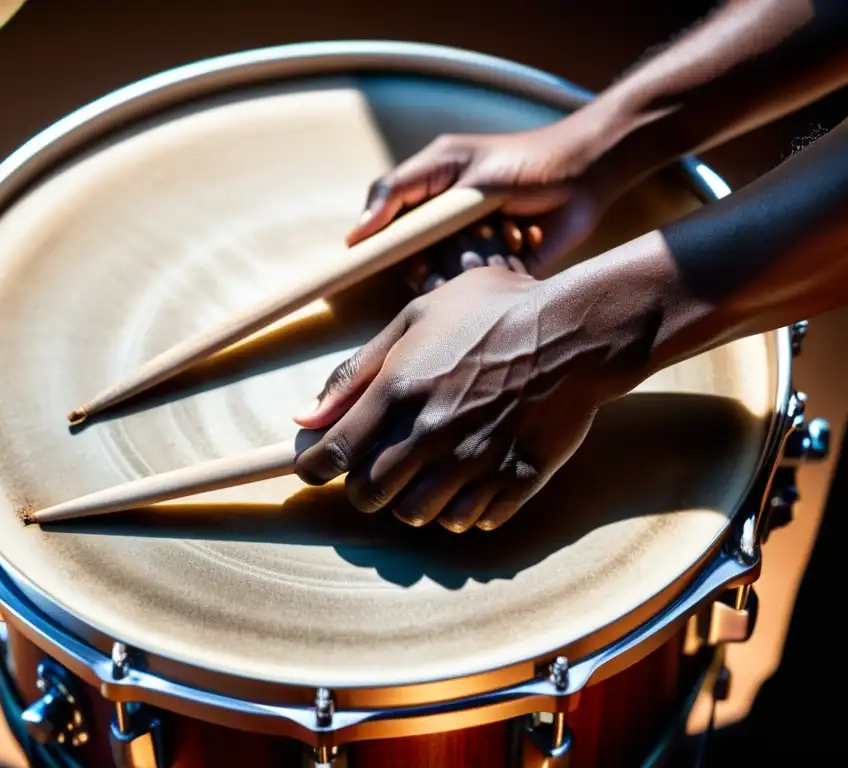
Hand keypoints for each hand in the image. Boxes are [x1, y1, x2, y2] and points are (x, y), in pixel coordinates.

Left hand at [292, 267, 610, 531]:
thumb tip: (306, 417)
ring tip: (425, 475)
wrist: (575, 331)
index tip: (317, 469)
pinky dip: (459, 511)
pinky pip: (469, 522)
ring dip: (411, 501)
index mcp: (399, 390)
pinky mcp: (514, 481)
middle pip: (369, 496)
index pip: (334, 457)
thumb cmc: (493, 312)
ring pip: (416, 516)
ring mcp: (474, 462)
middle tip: (379, 469)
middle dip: (365, 488)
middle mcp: (430, 434)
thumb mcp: (416, 317)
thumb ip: (356, 370)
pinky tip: (467, 484)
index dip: (316, 470)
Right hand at [350, 121, 610, 284]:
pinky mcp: (494, 263)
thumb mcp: (462, 171)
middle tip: (448, 253)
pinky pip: (474, 285)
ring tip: (499, 235)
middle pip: (411, 253)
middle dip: (429, 257)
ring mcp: (468, 241)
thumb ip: (405, 195)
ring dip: (466, 260)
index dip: (377, 240)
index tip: (371, 256)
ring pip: (442, 272)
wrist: (590, 174)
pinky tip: (518, 244)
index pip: (384, 216)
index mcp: (430, 185)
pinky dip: (492, 271)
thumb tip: (356, 233)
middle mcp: (444, 216)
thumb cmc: (527, 161)